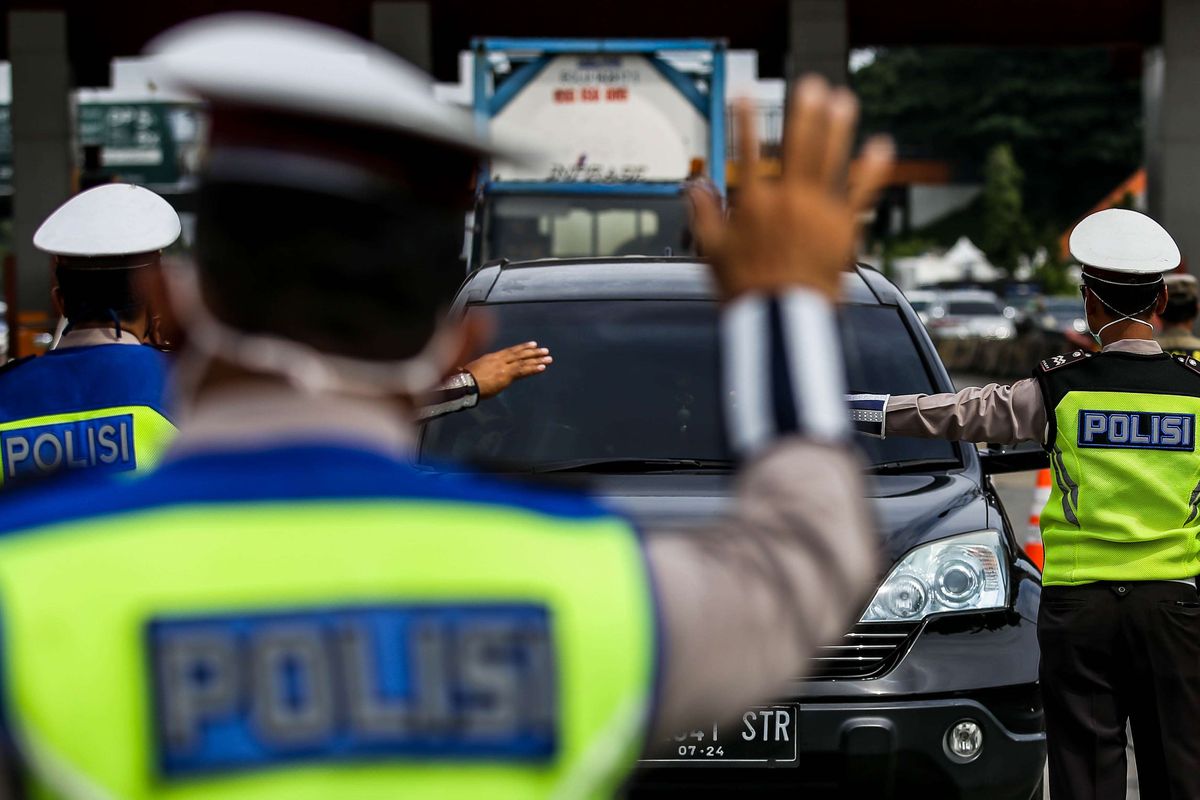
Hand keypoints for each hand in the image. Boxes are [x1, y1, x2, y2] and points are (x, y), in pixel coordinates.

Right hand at [463, 341, 552, 398]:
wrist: (464, 384)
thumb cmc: (466, 380)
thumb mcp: (476, 370)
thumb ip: (486, 369)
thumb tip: (490, 374)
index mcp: (492, 357)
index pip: (510, 351)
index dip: (522, 348)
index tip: (532, 344)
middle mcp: (499, 359)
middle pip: (519, 354)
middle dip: (533, 352)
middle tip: (545, 350)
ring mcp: (503, 367)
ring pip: (523, 361)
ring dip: (537, 359)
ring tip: (548, 358)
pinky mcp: (506, 375)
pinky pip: (522, 371)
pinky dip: (533, 368)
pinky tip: (543, 367)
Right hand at [690, 76, 893, 302]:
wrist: (782, 316)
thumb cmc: (747, 289)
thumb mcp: (712, 252)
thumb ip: (704, 215)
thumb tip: (695, 189)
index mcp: (754, 203)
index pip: (747, 151)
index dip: (744, 121)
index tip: (745, 97)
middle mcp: (788, 199)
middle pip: (798, 145)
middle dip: (804, 111)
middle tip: (811, 88)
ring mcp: (819, 210)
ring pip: (831, 158)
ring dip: (839, 126)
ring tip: (844, 101)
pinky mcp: (844, 227)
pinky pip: (862, 191)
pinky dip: (873, 168)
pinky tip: (881, 146)